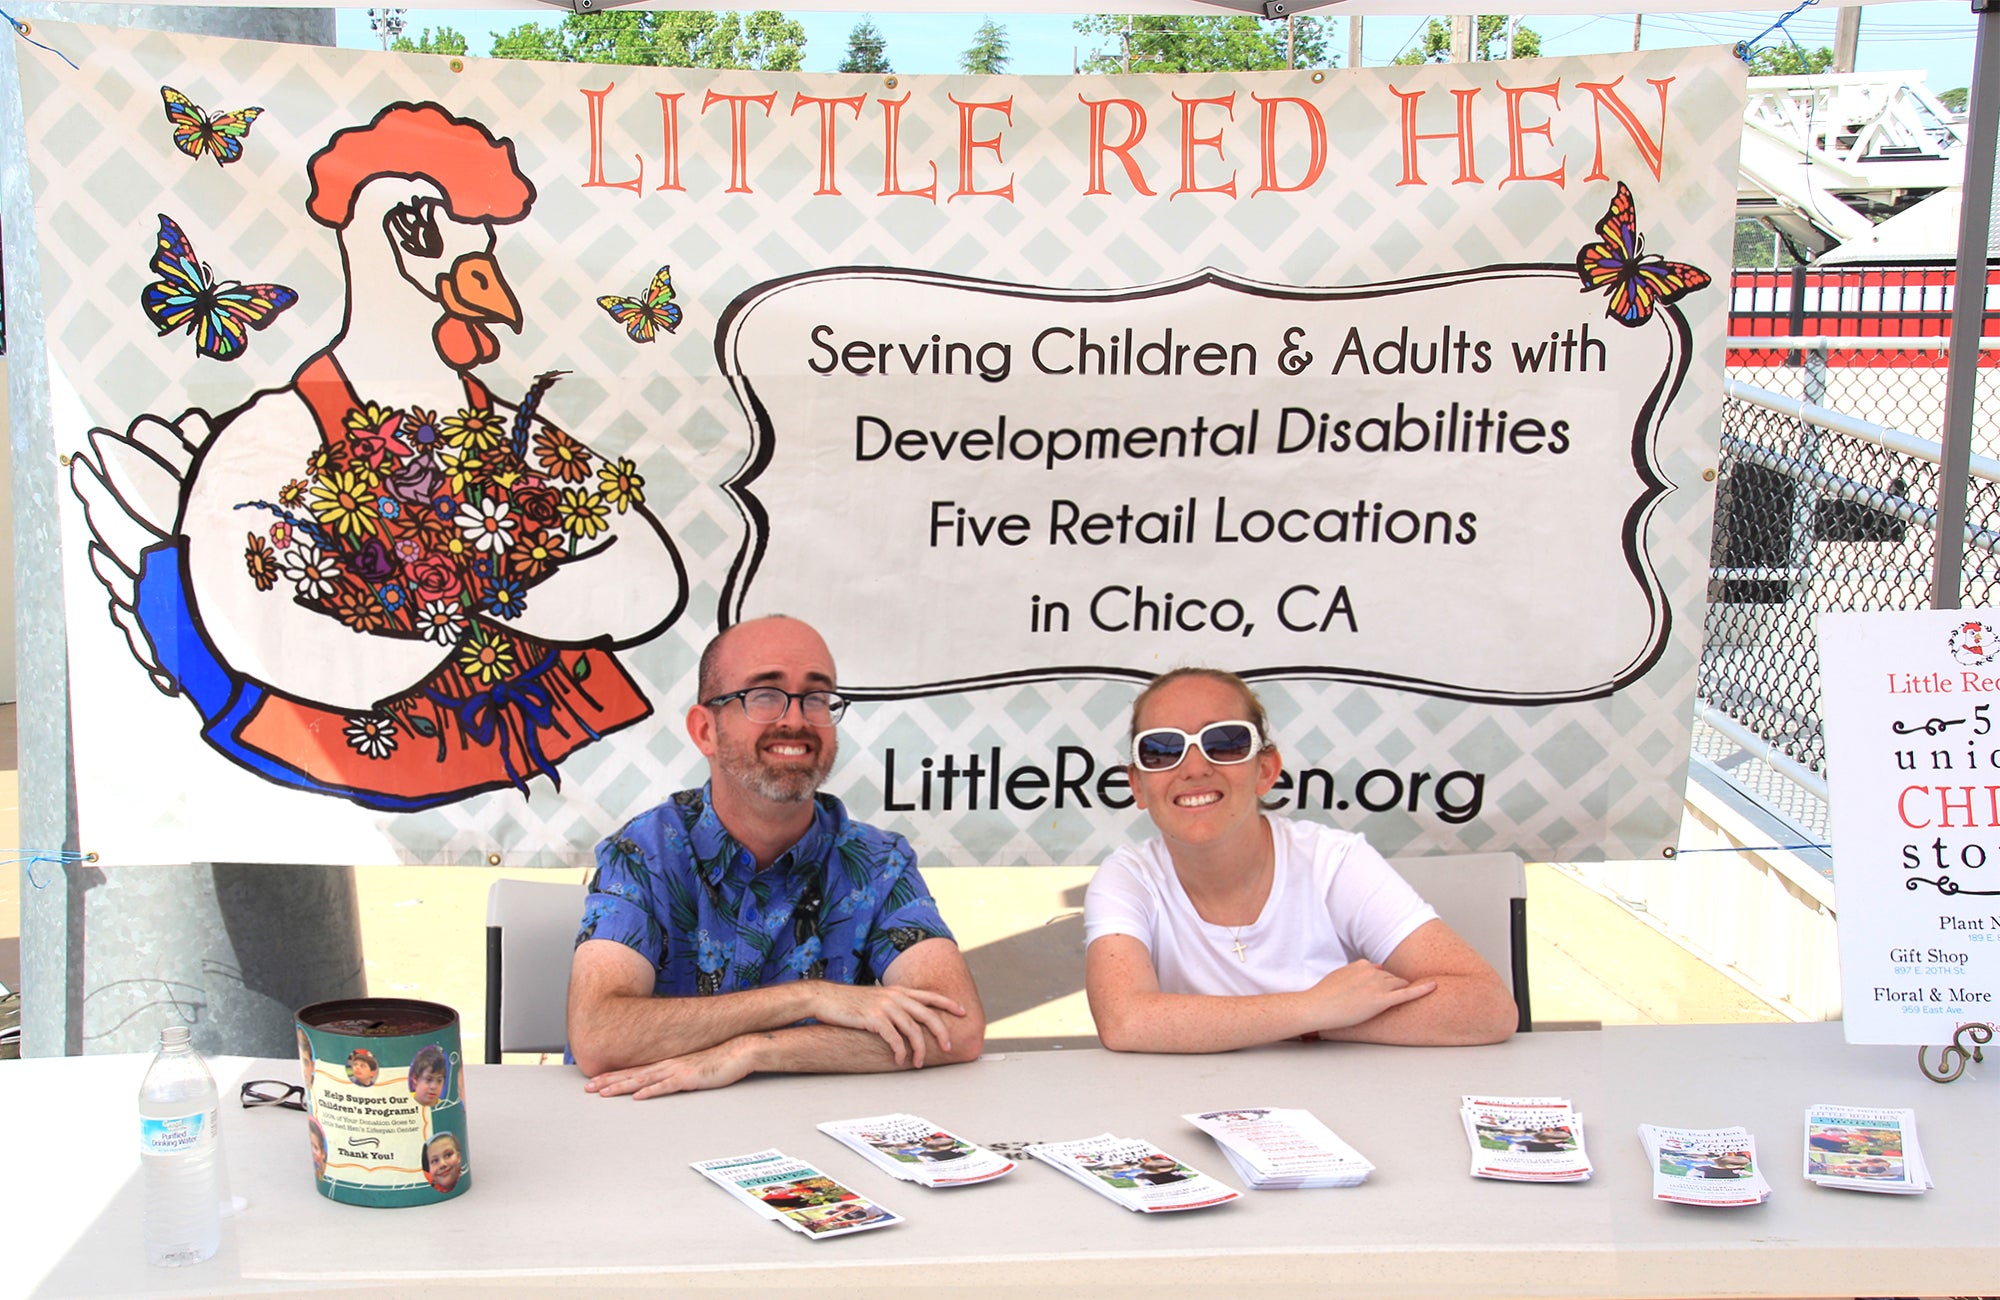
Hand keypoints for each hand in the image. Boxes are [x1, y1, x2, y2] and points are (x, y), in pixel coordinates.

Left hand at [585, 1039, 752, 1099]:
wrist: (740, 1050)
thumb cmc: (718, 1060)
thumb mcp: (692, 1067)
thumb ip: (676, 1074)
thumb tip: (661, 1083)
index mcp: (667, 1063)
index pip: (634, 1071)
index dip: (613, 1077)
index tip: (595, 1082)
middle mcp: (667, 1064)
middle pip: (632, 1075)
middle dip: (608, 1082)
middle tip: (588, 1089)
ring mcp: (677, 1070)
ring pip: (643, 1080)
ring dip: (622, 1087)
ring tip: (603, 1093)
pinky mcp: (690, 1078)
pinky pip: (667, 1086)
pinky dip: (651, 1091)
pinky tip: (638, 1096)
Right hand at [802, 981, 966, 1067]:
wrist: (825, 999)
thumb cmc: (849, 1002)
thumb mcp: (876, 999)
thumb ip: (893, 1006)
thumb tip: (906, 1019)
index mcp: (898, 991)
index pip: (930, 996)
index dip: (949, 1003)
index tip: (963, 1012)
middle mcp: (895, 997)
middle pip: (928, 1015)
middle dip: (941, 1032)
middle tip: (949, 1047)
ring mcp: (885, 1006)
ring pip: (913, 1030)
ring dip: (920, 1050)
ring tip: (918, 1063)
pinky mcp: (873, 1018)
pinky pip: (894, 1039)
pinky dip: (900, 1052)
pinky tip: (900, 1060)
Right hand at [1305, 960, 1435, 1032]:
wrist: (1317, 1007)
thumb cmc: (1324, 995)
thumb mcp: (1340, 976)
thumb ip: (1357, 972)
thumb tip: (1374, 970)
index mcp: (1361, 964)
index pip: (1381, 971)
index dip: (1381, 983)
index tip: (1380, 990)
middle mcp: (1372, 971)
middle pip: (1393, 978)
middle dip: (1392, 988)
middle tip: (1386, 1001)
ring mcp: (1378, 985)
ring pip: (1399, 985)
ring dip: (1399, 992)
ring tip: (1396, 1002)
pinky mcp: (1382, 1000)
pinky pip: (1407, 993)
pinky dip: (1422, 990)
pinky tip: (1434, 987)